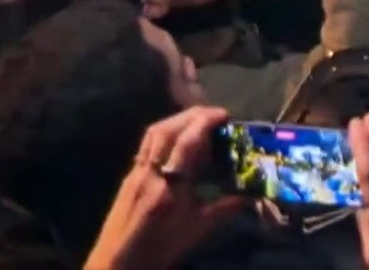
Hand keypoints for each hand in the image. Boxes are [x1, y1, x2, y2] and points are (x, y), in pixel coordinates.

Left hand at [85, 107, 245, 269]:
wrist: (117, 264)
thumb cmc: (159, 249)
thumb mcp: (195, 231)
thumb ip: (223, 209)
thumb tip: (250, 196)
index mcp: (168, 189)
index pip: (185, 144)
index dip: (204, 123)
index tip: (223, 115)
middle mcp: (148, 175)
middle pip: (165, 130)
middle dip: (191, 115)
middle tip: (214, 113)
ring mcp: (135, 173)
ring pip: (153, 134)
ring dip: (176, 119)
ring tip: (198, 120)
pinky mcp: (129, 176)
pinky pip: (147, 145)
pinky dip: (165, 133)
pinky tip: (178, 139)